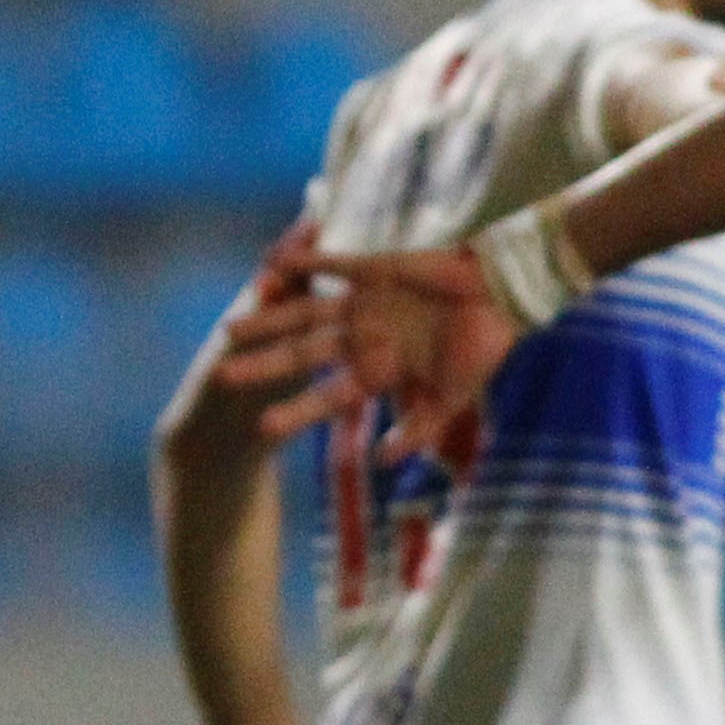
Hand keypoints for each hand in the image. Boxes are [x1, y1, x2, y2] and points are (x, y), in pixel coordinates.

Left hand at [225, 227, 518, 443]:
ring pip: (305, 315)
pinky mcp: (374, 271)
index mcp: (377, 371)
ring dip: (269, 320)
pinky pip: (332, 266)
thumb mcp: (449, 399)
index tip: (261, 427)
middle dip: (264, 366)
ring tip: (230, 329)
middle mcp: (361, 339)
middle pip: (302, 356)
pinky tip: (274, 264)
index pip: (327, 396)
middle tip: (222, 377)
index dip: (296, 409)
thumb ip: (416, 429)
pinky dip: (307, 264)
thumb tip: (381, 461)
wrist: (503, 298)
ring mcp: (364, 305)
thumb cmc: (480, 351)